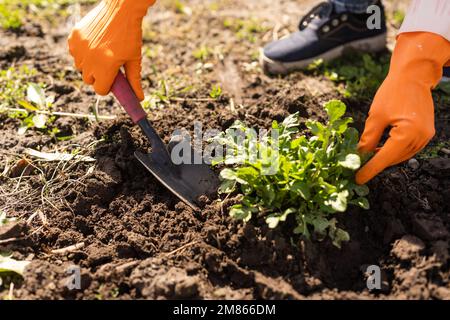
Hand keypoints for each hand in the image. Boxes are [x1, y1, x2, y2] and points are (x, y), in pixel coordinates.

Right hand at [68, 0, 154, 100]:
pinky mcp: (73, 38)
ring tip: (102, 52)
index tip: (113, 80)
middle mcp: (90, 59)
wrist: (120, 9)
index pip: (100, 90)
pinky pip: (74, 53)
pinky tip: (93, 43)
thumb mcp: (134, 59)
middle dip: (98, 77)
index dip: (108, 87)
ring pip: (80, 67)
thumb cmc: (130, 35)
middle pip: (89, 80)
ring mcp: (80, 48)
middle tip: (109, 65)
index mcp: (106, 67)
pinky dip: (82, 53)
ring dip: (89, 65)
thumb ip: (134, 81)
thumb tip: (139, 99)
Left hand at [356, 32, 449, 184]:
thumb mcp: (376, 117)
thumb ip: (368, 139)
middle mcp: (420, 138)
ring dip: (384, 158)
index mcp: (408, 133)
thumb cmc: (393, 92)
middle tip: (358, 168)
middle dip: (376, 164)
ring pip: (401, 156)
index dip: (369, 169)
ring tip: (367, 158)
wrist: (413, 76)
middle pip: (394, 159)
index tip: (357, 179)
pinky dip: (393, 151)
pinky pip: (407, 148)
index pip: (384, 158)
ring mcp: (425, 137)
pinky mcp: (425, 133)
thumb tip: (359, 156)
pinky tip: (380, 149)